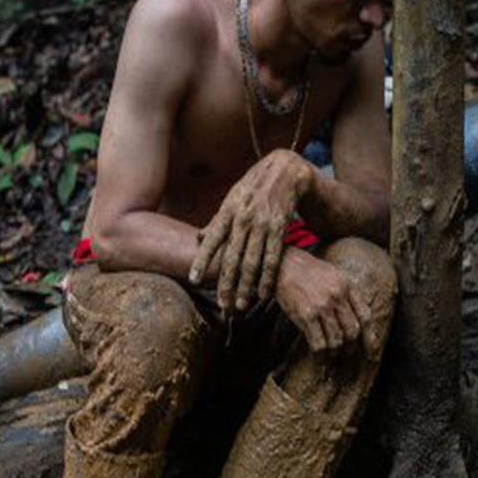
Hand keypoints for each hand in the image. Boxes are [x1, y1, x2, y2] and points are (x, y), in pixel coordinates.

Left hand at [189, 149, 313, 312]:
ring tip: (241, 306)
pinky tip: (263, 294)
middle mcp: (243, 218)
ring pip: (252, 262)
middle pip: (232, 257)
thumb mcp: (231, 199)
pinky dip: (267, 278)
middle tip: (222, 305)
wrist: (285, 171)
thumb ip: (216, 222)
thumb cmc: (253, 189)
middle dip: (226, 283)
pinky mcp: (280, 228)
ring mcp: (262, 224)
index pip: (211, 240)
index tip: (192, 279)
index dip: (201, 260)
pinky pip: (273, 258)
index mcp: (227, 211)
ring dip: (246, 287)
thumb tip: (197, 238)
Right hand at [275, 251, 374, 354]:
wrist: (284, 265)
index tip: (371, 350)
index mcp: (346, 286)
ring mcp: (321, 306)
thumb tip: (357, 316)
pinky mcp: (305, 315)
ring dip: (335, 352)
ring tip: (331, 355)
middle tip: (347, 354)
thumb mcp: (333, 275)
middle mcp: (337, 296)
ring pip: (337, 340)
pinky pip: (319, 342)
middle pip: (352, 331)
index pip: (364, 316)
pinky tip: (318, 354)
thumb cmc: (308, 271)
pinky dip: (320, 353)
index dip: (369, 336)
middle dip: (351, 347)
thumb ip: (346, 293)